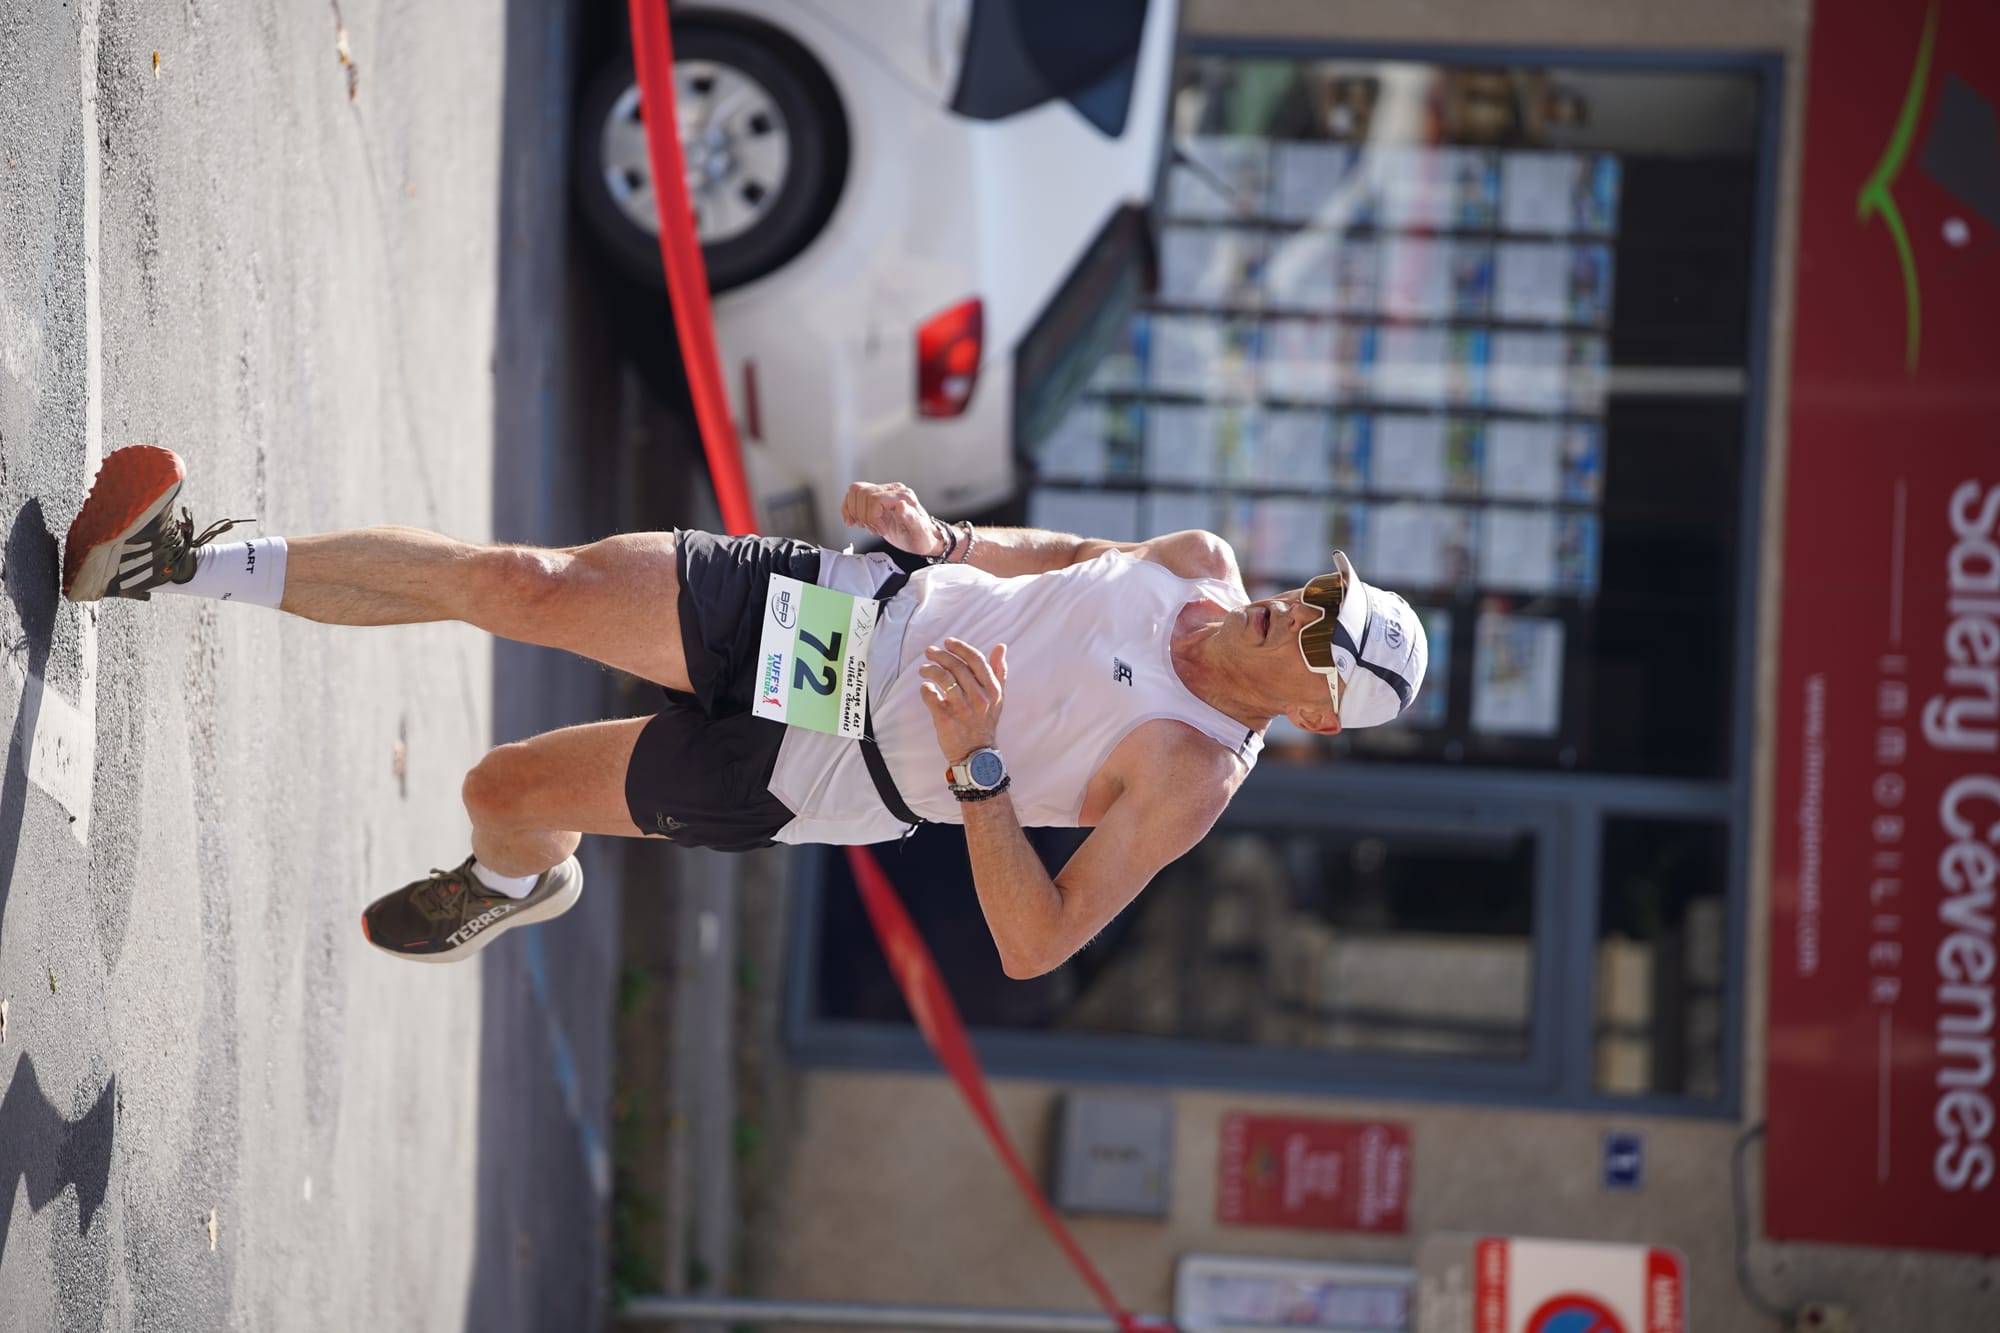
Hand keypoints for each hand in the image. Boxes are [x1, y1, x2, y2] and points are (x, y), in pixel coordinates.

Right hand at [842, 481, 944, 557]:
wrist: (922, 538)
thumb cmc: (922, 537)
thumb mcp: (919, 532)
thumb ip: (911, 518)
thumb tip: (900, 505)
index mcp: (903, 496)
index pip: (875, 499)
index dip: (872, 517)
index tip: (881, 531)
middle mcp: (893, 490)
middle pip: (863, 494)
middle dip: (864, 516)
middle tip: (875, 530)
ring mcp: (883, 493)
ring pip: (855, 491)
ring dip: (856, 513)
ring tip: (868, 526)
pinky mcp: (875, 498)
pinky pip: (853, 495)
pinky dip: (848, 508)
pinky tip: (852, 521)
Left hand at [918, 638, 1007, 763]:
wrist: (977, 754)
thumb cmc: (985, 722)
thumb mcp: (998, 697)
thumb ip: (999, 671)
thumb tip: (1001, 646)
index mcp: (992, 690)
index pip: (976, 660)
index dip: (961, 648)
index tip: (948, 642)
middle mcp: (979, 698)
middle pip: (957, 667)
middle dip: (941, 656)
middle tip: (930, 651)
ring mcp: (962, 709)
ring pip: (944, 679)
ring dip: (930, 670)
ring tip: (923, 669)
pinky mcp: (946, 720)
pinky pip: (932, 697)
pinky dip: (925, 689)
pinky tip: (925, 688)